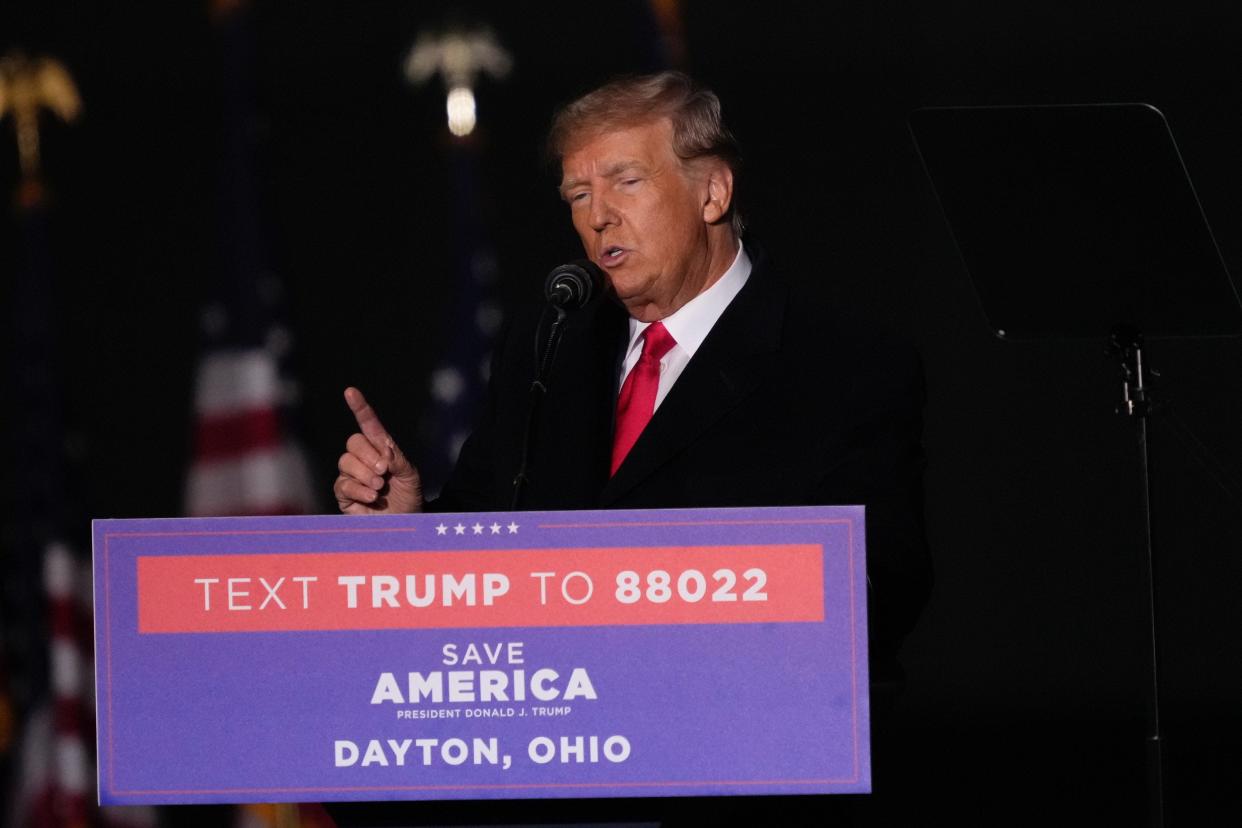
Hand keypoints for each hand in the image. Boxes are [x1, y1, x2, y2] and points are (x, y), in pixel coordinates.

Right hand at [333, 387, 423, 514]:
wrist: (406, 524)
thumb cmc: (409, 497)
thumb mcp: (411, 476)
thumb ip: (398, 460)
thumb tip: (383, 452)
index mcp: (381, 449)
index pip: (368, 425)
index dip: (359, 408)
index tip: (351, 392)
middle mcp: (363, 460)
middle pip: (353, 443)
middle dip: (369, 455)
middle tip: (384, 471)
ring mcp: (352, 477)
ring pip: (345, 462)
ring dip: (364, 473)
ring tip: (379, 486)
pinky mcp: (344, 495)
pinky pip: (342, 484)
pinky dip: (359, 489)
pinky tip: (373, 497)